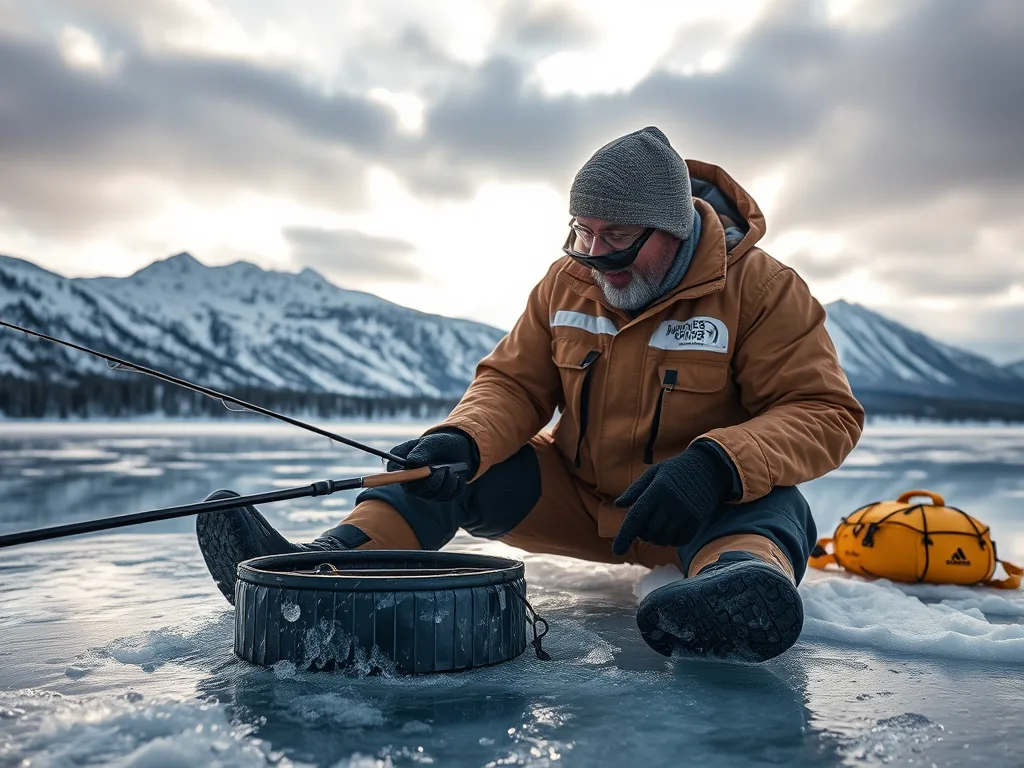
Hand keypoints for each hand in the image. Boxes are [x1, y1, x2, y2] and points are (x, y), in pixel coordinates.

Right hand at [386, 429, 479, 501]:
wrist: (457, 449)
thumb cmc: (439, 443)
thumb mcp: (431, 442)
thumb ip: (421, 450)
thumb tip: (412, 461)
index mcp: (401, 465)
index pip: (394, 475)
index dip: (405, 477)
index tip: (423, 470)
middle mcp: (410, 481)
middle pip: (414, 490)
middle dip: (431, 482)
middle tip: (443, 469)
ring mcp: (424, 490)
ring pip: (431, 496)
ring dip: (444, 484)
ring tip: (451, 471)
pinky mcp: (439, 496)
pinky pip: (446, 497)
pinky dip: (454, 487)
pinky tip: (458, 477)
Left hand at [611, 444, 732, 555]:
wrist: (709, 468)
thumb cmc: (676, 470)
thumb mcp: (654, 473)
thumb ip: (635, 490)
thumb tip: (618, 504)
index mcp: (656, 490)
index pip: (635, 518)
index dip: (624, 536)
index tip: (616, 551)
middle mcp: (670, 503)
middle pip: (647, 533)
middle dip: (642, 532)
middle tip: (647, 520)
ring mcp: (684, 514)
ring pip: (661, 539)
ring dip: (656, 536)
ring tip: (660, 522)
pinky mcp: (696, 521)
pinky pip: (678, 542)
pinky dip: (671, 539)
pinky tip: (672, 526)